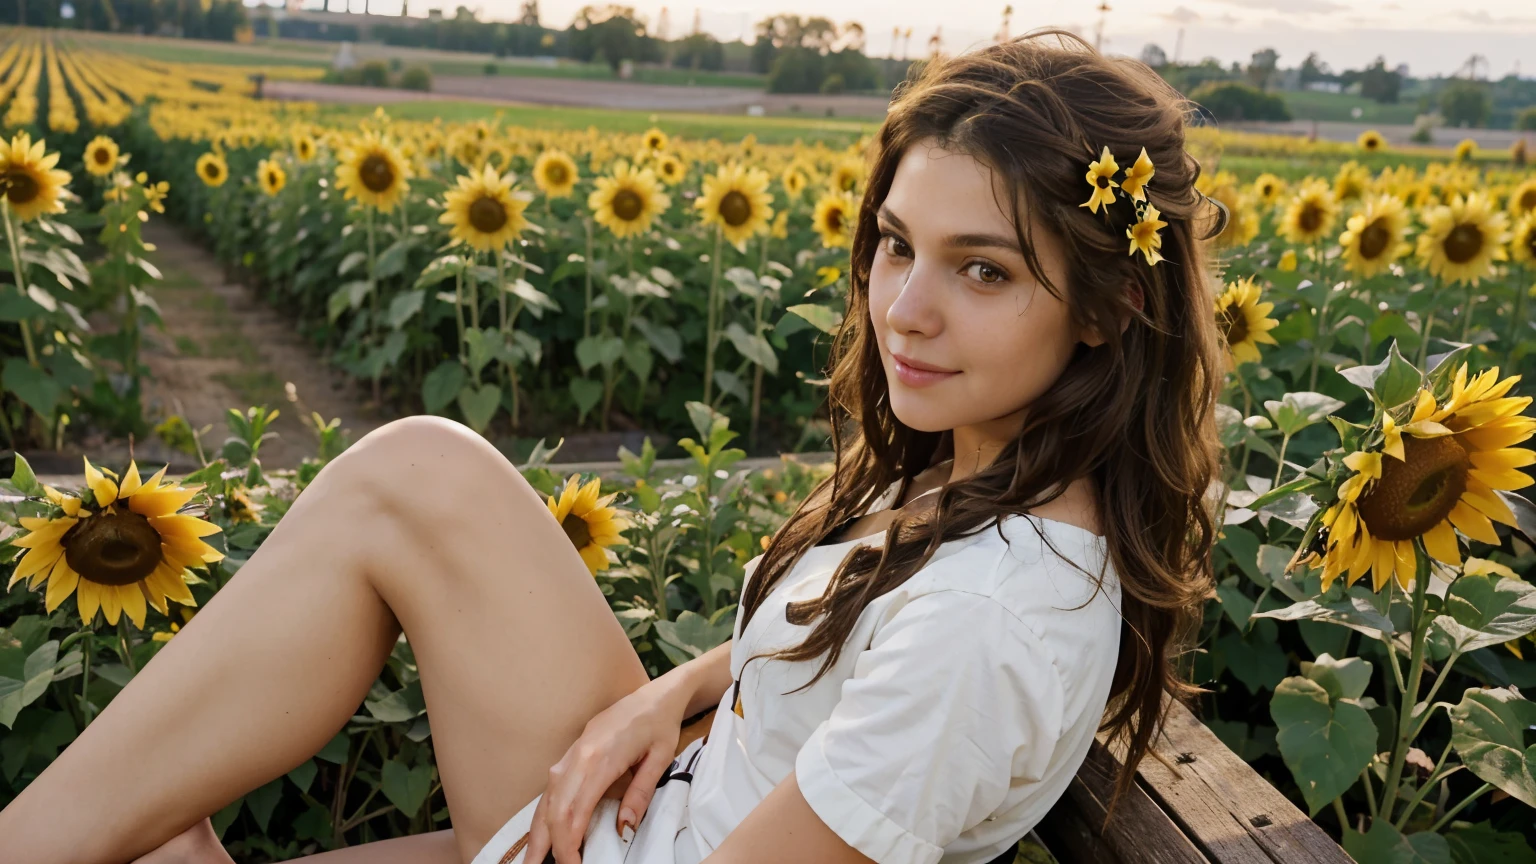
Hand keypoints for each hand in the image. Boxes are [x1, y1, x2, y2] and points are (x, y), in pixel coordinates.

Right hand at [523, 680, 689, 862]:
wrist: (657, 694)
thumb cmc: (660, 725)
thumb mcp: (661, 759)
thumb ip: (641, 793)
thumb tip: (624, 827)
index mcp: (601, 758)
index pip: (575, 810)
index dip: (569, 843)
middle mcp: (580, 755)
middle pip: (554, 808)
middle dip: (547, 843)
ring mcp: (573, 752)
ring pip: (547, 797)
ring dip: (538, 830)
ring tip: (531, 859)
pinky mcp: (573, 752)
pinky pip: (553, 787)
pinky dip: (545, 812)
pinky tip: (543, 831)